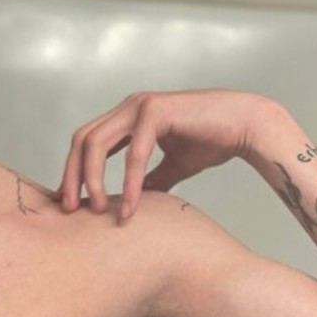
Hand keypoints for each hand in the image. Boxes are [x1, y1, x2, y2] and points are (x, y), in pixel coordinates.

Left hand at [57, 89, 275, 219]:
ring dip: (93, 180)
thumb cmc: (212, 141)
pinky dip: (128, 184)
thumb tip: (134, 202)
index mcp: (128, 116)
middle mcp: (129, 107)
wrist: (246, 126)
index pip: (87, 142)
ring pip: (97, 144)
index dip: (74, 171)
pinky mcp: (156, 112)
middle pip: (82, 141)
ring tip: (97, 210)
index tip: (71, 202)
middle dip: (72, 176)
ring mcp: (140, 106)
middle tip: (70, 209)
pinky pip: (133, 154)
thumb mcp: (172, 166)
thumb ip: (150, 180)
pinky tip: (129, 209)